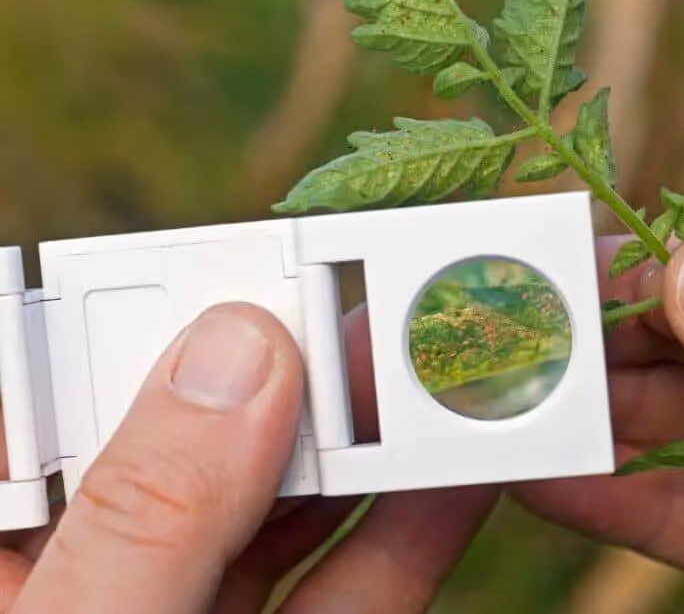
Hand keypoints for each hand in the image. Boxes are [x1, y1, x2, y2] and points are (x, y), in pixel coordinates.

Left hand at [0, 304, 494, 613]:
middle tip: (362, 308)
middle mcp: (96, 576)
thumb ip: (150, 516)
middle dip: (283, 377)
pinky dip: (410, 530)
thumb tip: (241, 352)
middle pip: (191, 443)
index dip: (138, 325)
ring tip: (433, 369)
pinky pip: (351, 586)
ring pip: (284, 511)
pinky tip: (460, 474)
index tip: (237, 278)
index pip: (50, 394)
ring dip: (368, 443)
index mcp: (0, 556)